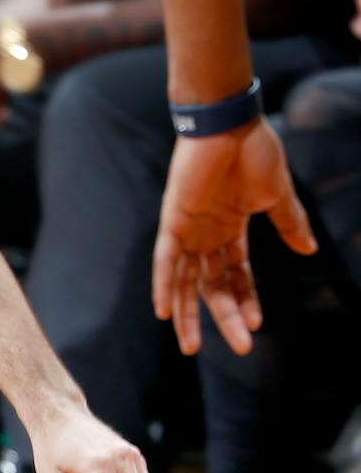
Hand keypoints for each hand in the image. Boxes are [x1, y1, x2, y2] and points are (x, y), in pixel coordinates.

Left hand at [152, 119, 314, 355]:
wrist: (231, 124)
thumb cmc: (253, 152)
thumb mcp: (277, 196)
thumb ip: (289, 224)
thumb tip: (310, 250)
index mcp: (231, 229)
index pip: (237, 275)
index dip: (246, 300)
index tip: (256, 325)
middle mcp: (206, 234)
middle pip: (212, 286)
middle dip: (224, 317)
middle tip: (240, 348)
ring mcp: (188, 229)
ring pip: (183, 281)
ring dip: (189, 313)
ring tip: (192, 346)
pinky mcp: (173, 220)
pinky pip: (164, 259)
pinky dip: (162, 284)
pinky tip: (163, 311)